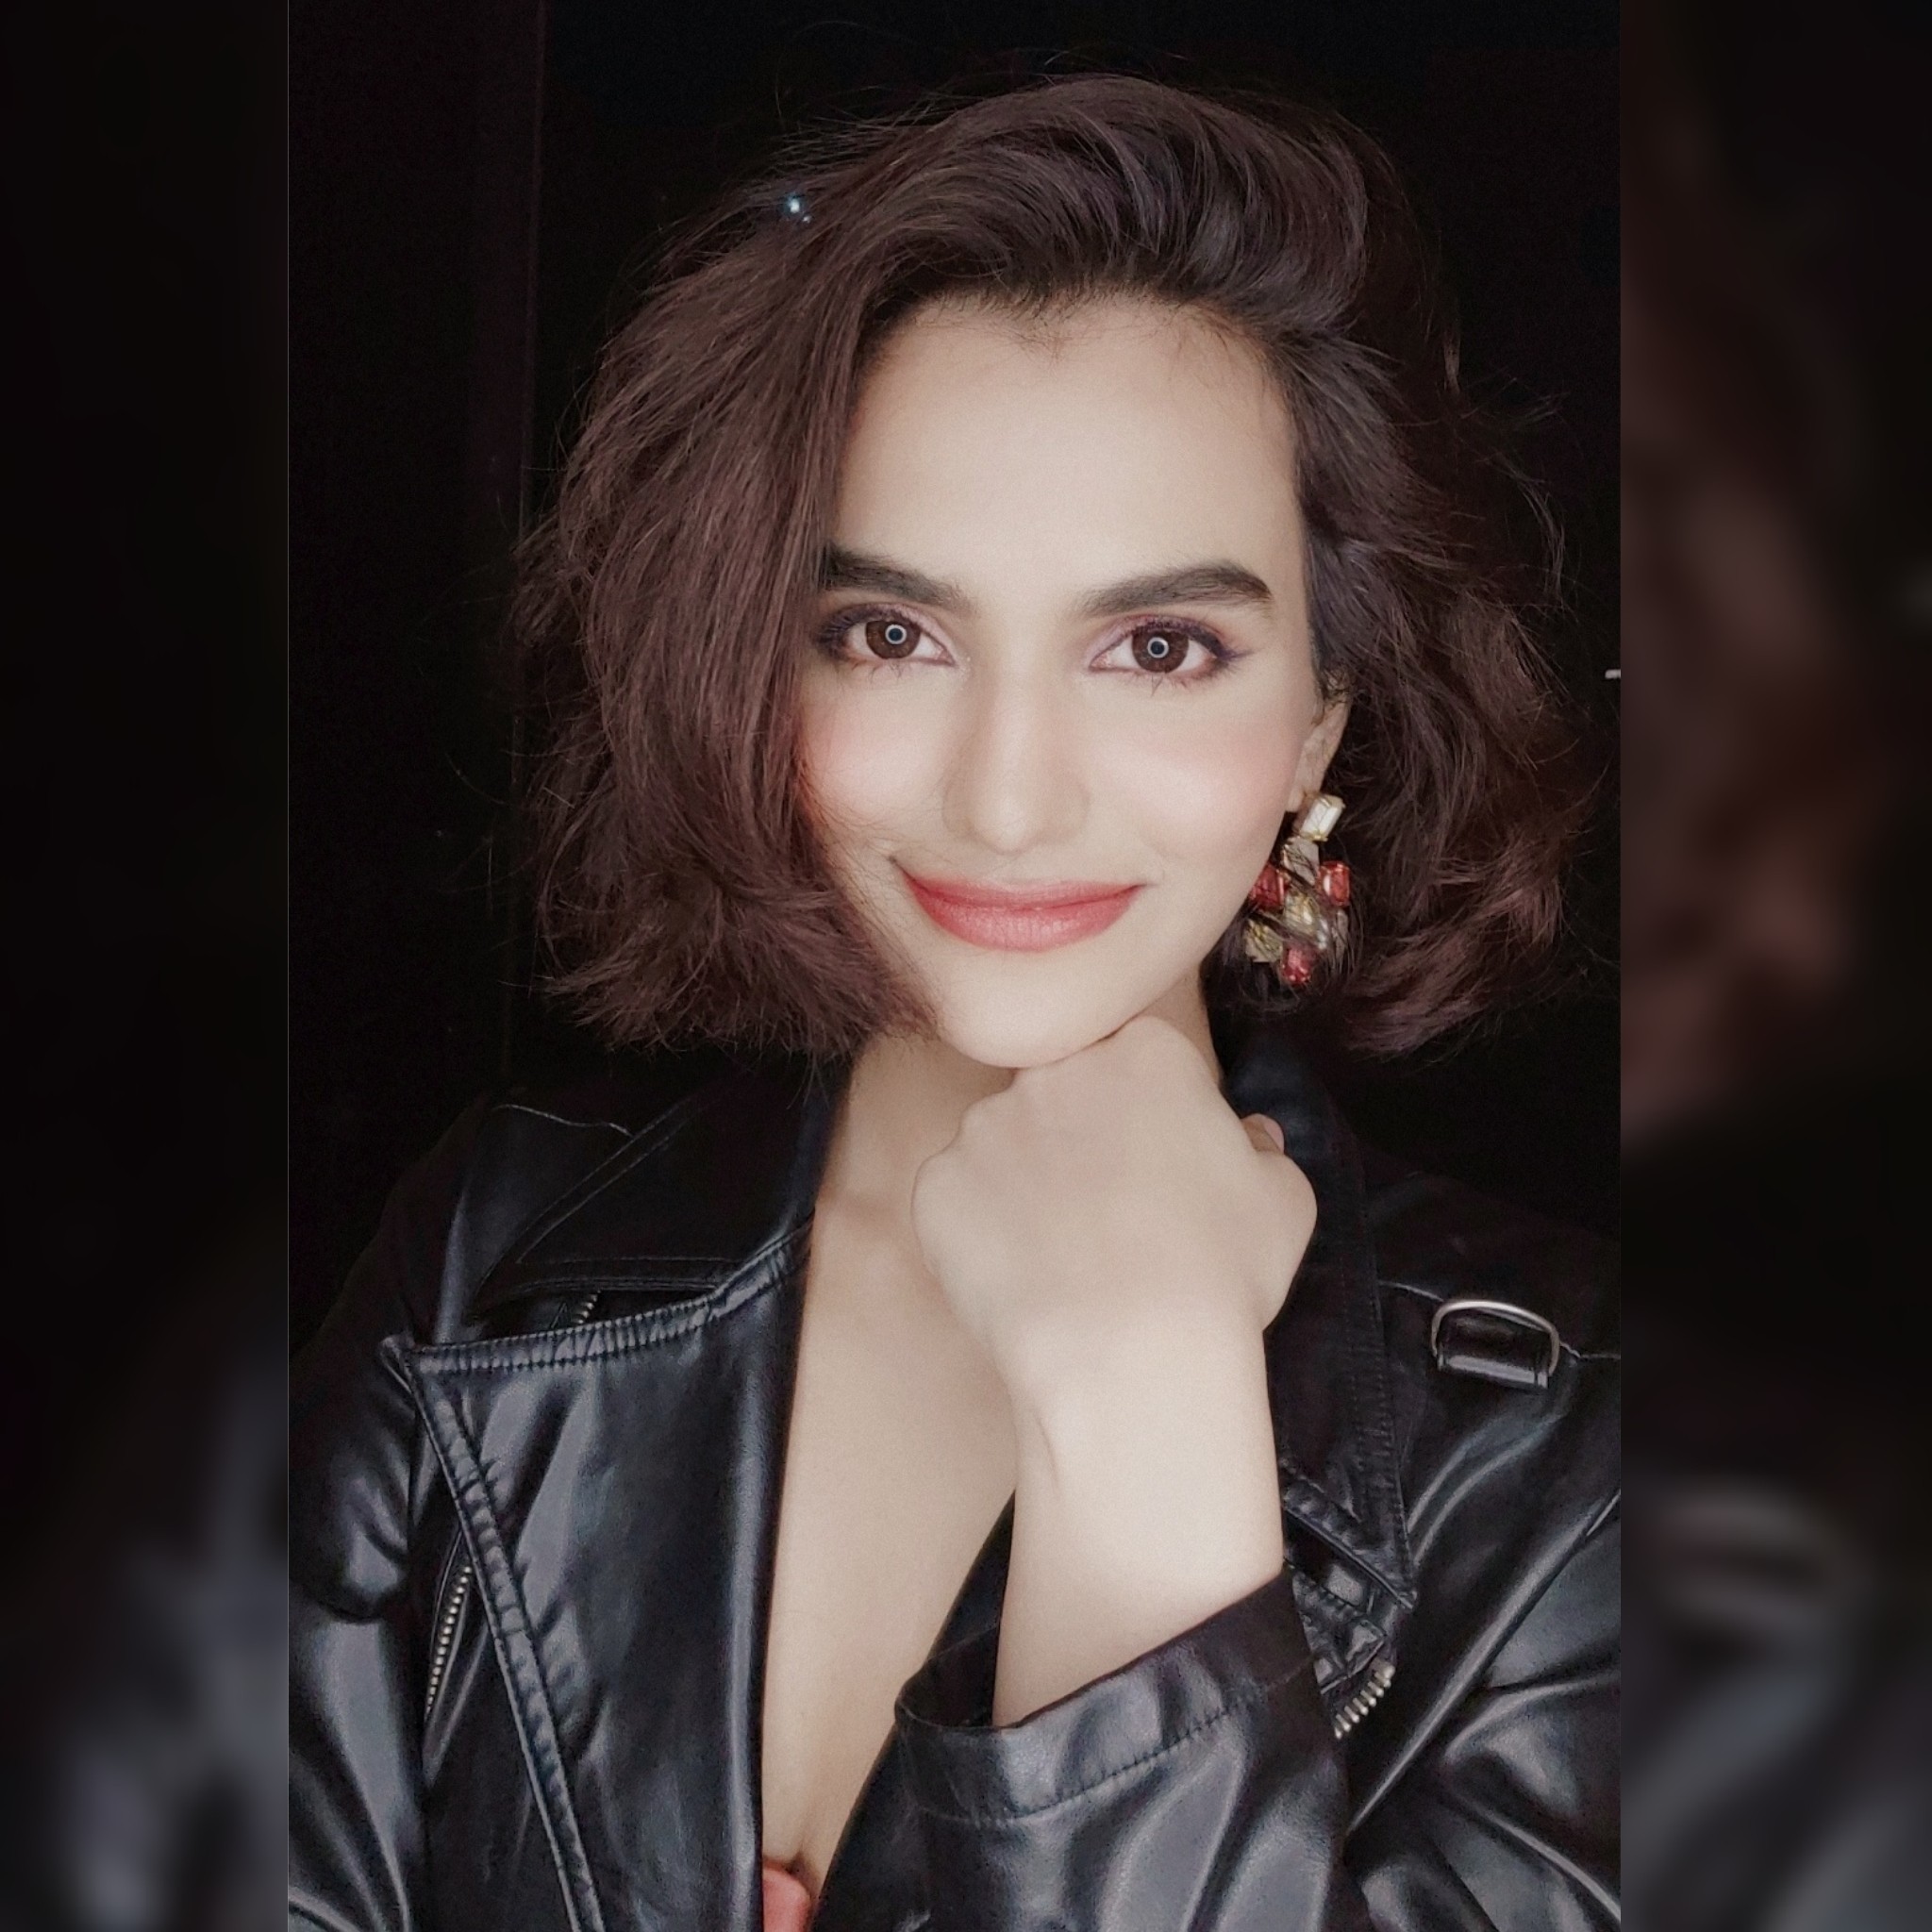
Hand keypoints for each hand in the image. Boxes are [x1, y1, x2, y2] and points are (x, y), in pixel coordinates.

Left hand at [909, 1014, 1314, 1426]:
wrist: (1128, 1354)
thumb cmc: (1220, 1273)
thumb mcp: (1283, 1199)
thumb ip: (1260, 1149)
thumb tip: (1248, 1138)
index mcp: (1144, 1052)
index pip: (1140, 1062)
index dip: (1152, 1119)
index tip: (1161, 1170)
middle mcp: (1055, 1070)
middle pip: (1066, 1092)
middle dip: (1083, 1139)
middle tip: (1112, 1216)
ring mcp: (985, 1126)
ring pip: (1006, 1143)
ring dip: (1028, 1183)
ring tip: (1066, 1258)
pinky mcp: (937, 1185)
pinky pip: (957, 1198)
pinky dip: (980, 1232)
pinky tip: (1021, 1278)